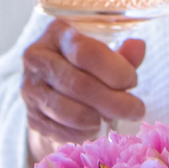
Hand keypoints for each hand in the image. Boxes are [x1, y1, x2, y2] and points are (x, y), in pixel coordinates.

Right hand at [22, 19, 146, 166]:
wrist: (50, 93)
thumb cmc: (83, 69)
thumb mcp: (102, 56)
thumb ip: (121, 55)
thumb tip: (138, 47)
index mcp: (57, 34)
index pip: (87, 52)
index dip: (116, 70)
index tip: (132, 81)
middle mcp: (37, 59)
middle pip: (81, 85)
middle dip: (116, 102)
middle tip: (137, 110)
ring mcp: (31, 90)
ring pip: (72, 112)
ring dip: (100, 119)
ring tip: (112, 117)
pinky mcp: (32, 117)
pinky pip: (64, 132)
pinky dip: (85, 133)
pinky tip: (94, 126)